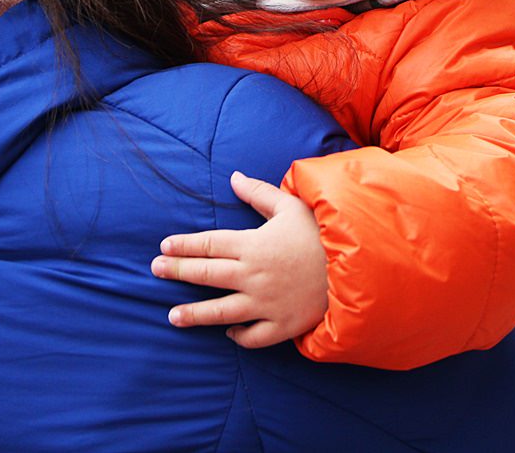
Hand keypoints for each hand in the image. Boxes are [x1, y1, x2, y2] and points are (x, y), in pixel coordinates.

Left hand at [151, 171, 327, 348]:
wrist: (360, 268)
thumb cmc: (325, 233)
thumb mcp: (293, 205)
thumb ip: (259, 193)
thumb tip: (233, 177)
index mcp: (254, 244)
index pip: (209, 244)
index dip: (184, 245)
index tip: (164, 246)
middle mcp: (254, 276)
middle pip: (206, 274)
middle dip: (178, 272)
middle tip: (155, 270)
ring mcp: (266, 304)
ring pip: (221, 312)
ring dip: (194, 314)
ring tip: (172, 316)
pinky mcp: (282, 326)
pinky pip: (253, 337)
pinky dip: (239, 336)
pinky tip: (228, 332)